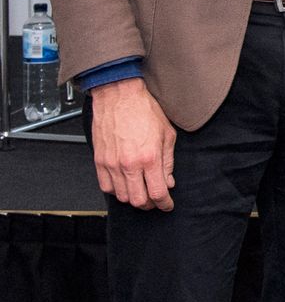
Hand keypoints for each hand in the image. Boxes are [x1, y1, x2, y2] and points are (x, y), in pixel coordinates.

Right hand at [89, 78, 176, 210]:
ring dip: (134, 198)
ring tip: (142, 191)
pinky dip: (116, 191)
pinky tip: (125, 185)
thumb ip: (168, 162)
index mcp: (149, 158)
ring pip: (122, 196)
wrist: (119, 96)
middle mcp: (129, 164)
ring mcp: (112, 164)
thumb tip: (169, 181)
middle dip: (150, 204)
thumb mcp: (167, 135)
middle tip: (156, 200)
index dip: (164, 203)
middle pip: (139, 200)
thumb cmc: (144, 110)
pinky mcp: (99, 161)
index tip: (167, 204)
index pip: (157, 193)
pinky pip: (106, 186)